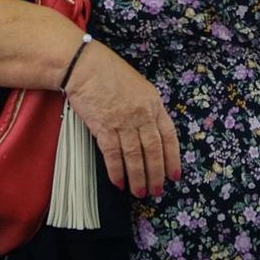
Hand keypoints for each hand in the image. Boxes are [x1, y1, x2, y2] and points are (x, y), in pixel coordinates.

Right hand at [64, 42, 181, 198]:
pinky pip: (113, 155)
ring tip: (139, 193)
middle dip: (156, 174)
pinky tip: (119, 183)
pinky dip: (117, 171)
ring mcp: (124, 122)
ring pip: (135, 156)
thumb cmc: (110, 73)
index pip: (169, 136)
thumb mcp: (139, 87)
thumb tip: (150, 133)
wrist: (85, 66)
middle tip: (157, 191)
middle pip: (154, 150)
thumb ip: (147, 109)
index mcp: (154, 104)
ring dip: (138, 178)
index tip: (174, 176)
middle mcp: (142, 115)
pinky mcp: (104, 127)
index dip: (173, 158)